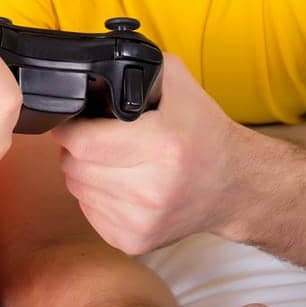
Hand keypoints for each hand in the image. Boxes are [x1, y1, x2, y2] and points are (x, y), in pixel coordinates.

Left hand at [55, 52, 242, 253]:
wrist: (235, 187)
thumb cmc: (203, 133)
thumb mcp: (178, 84)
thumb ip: (137, 64)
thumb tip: (89, 65)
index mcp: (162, 146)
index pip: (84, 142)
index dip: (70, 128)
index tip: (72, 120)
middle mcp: (152, 189)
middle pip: (74, 167)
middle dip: (75, 148)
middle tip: (95, 138)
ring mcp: (143, 221)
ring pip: (77, 190)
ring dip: (84, 172)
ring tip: (111, 160)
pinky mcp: (135, 242)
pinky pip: (88, 213)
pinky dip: (95, 196)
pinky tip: (119, 184)